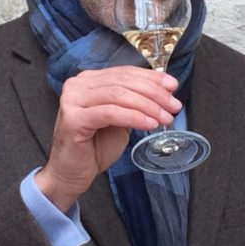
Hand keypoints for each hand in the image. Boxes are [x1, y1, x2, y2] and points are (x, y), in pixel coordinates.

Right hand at [35, 66, 180, 211]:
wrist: (71, 173)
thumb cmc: (95, 147)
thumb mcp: (120, 119)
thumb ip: (133, 102)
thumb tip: (163, 91)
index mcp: (89, 80)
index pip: (124, 72)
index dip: (151, 77)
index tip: (173, 86)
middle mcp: (78, 85)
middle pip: (123, 81)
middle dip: (153, 92)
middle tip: (173, 105)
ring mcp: (73, 100)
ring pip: (118, 95)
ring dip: (147, 105)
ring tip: (164, 118)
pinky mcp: (73, 118)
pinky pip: (110, 113)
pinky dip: (133, 116)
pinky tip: (149, 124)